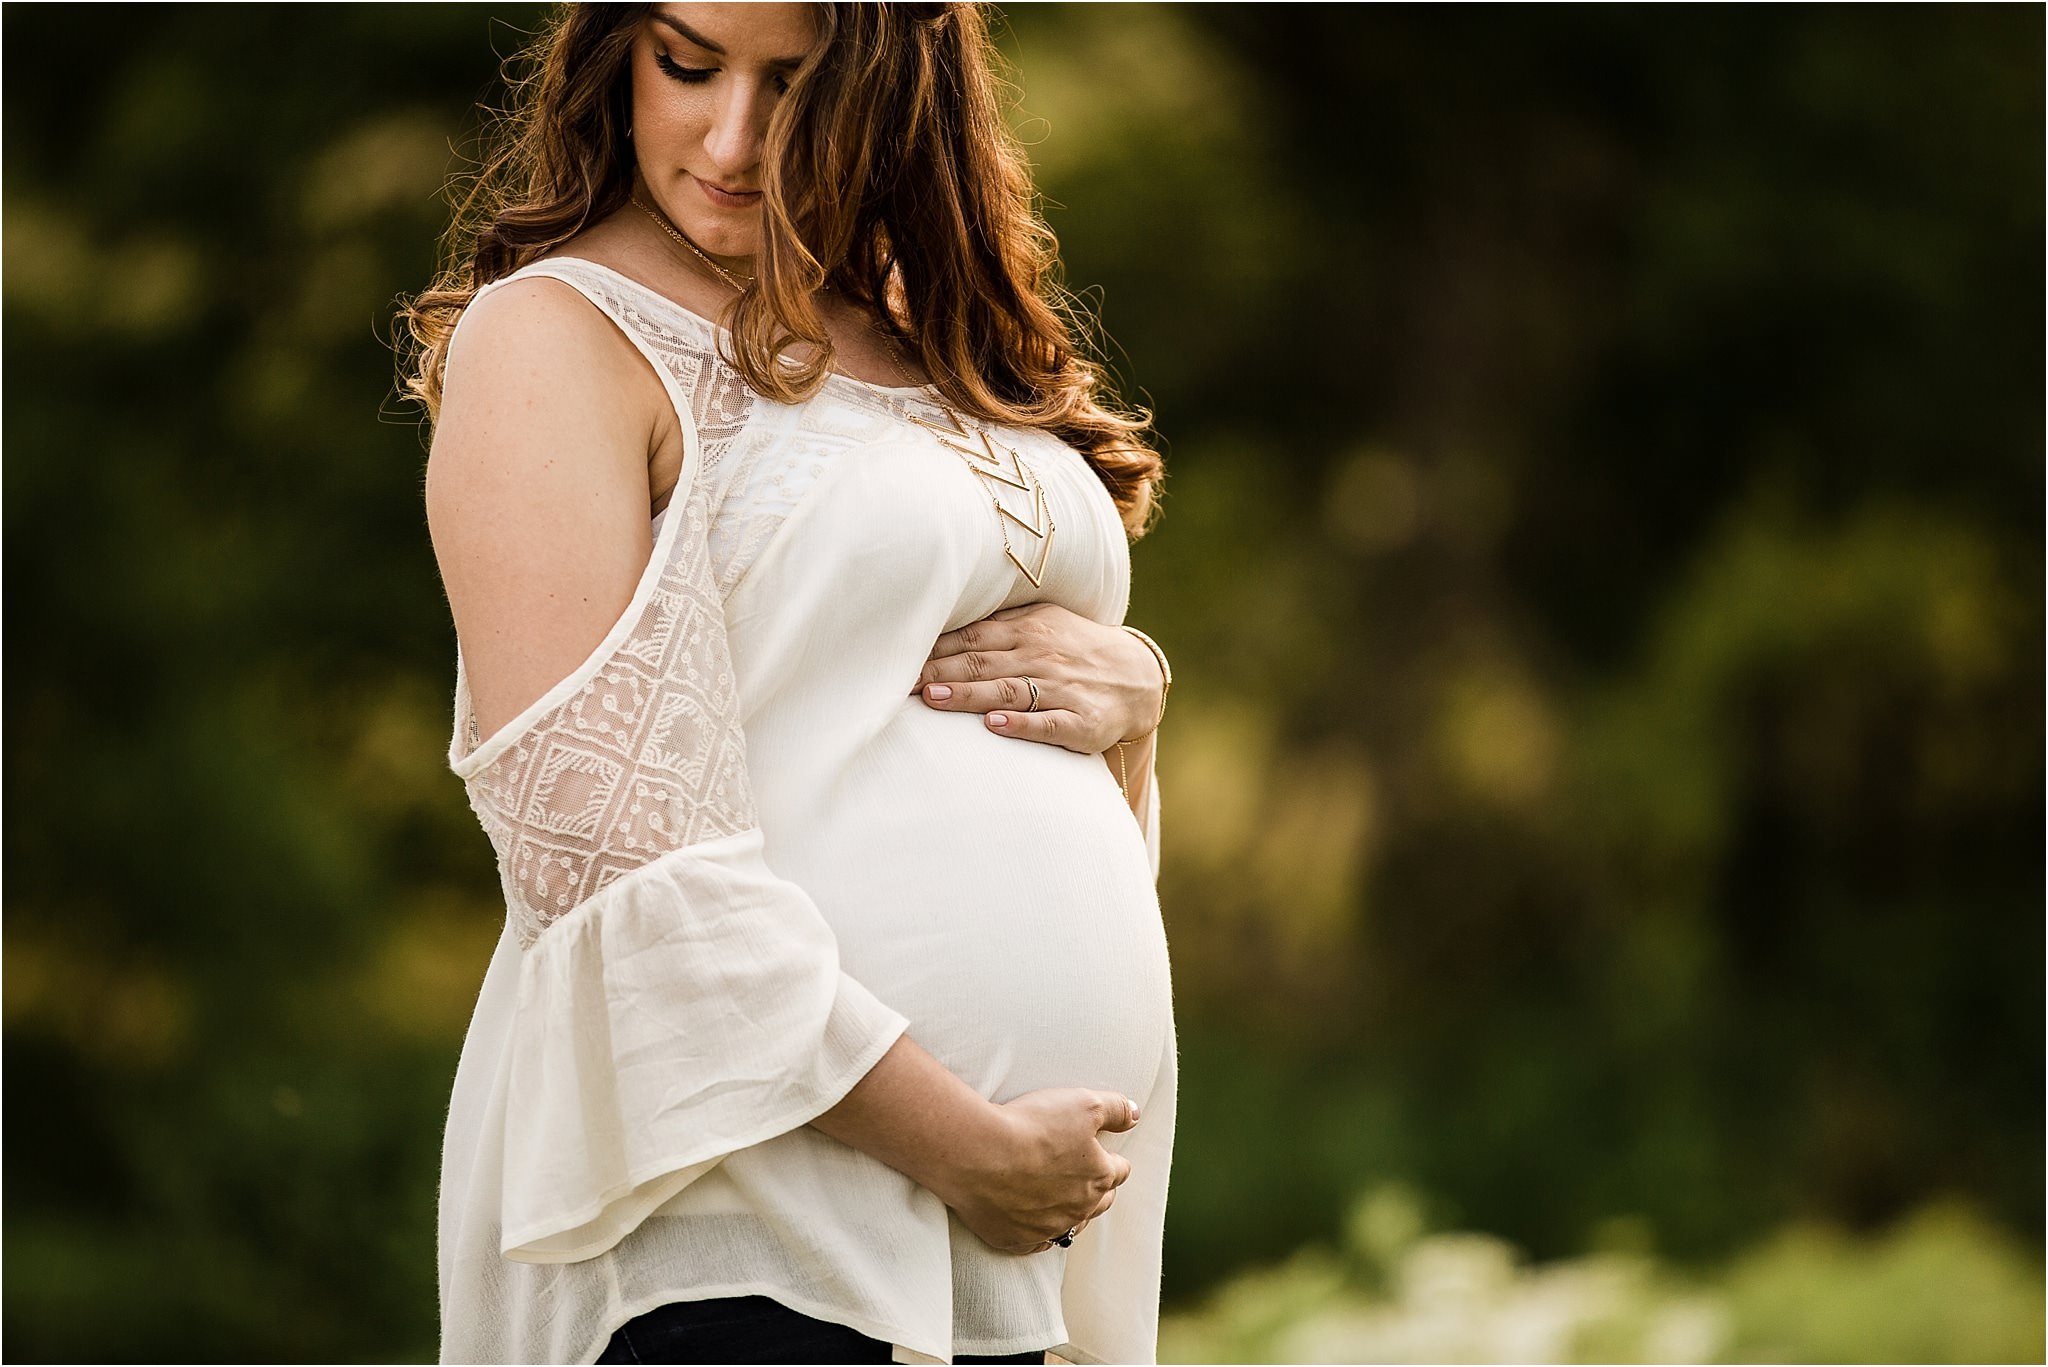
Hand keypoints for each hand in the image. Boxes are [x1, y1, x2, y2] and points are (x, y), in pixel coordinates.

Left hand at [913, 604, 1164, 754]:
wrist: (1138, 677)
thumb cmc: (1077, 649)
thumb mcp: (1043, 624)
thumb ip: (999, 626)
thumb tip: (942, 628)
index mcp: (1028, 631)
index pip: (972, 638)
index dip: (934, 648)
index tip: (897, 658)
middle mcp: (1042, 657)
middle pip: (981, 663)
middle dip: (939, 672)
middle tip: (900, 682)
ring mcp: (1062, 689)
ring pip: (1007, 691)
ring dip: (968, 694)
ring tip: (934, 697)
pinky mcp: (1081, 722)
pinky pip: (1047, 723)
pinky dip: (1020, 724)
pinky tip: (994, 726)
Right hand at [929, 1087, 1139, 1253]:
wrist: (979, 1155)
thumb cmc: (1032, 1126)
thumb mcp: (1083, 1104)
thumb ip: (1116, 1109)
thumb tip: (1136, 1114)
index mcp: (1099, 1176)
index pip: (1120, 1171)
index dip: (1113, 1159)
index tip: (1105, 1153)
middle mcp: (1079, 1208)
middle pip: (1100, 1203)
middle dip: (1098, 1189)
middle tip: (1087, 1177)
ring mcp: (1048, 1228)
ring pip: (1071, 1226)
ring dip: (1070, 1213)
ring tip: (1062, 1201)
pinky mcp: (1017, 1239)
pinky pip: (1036, 1243)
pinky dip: (1039, 1233)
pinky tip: (1033, 1222)